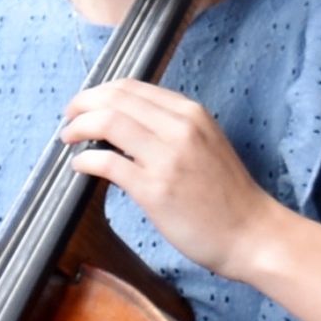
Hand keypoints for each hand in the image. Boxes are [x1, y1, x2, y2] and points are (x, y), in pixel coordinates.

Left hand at [57, 79, 288, 274]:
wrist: (251, 233)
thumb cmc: (227, 195)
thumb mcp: (205, 144)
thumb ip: (171, 130)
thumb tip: (125, 126)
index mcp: (191, 113)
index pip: (133, 87)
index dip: (100, 92)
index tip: (86, 104)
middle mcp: (180, 128)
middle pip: (116, 99)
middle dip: (83, 104)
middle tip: (68, 118)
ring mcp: (167, 158)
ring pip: (108, 122)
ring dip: (79, 127)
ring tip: (68, 138)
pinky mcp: (155, 189)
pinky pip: (108, 163)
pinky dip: (86, 160)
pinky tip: (80, 166)